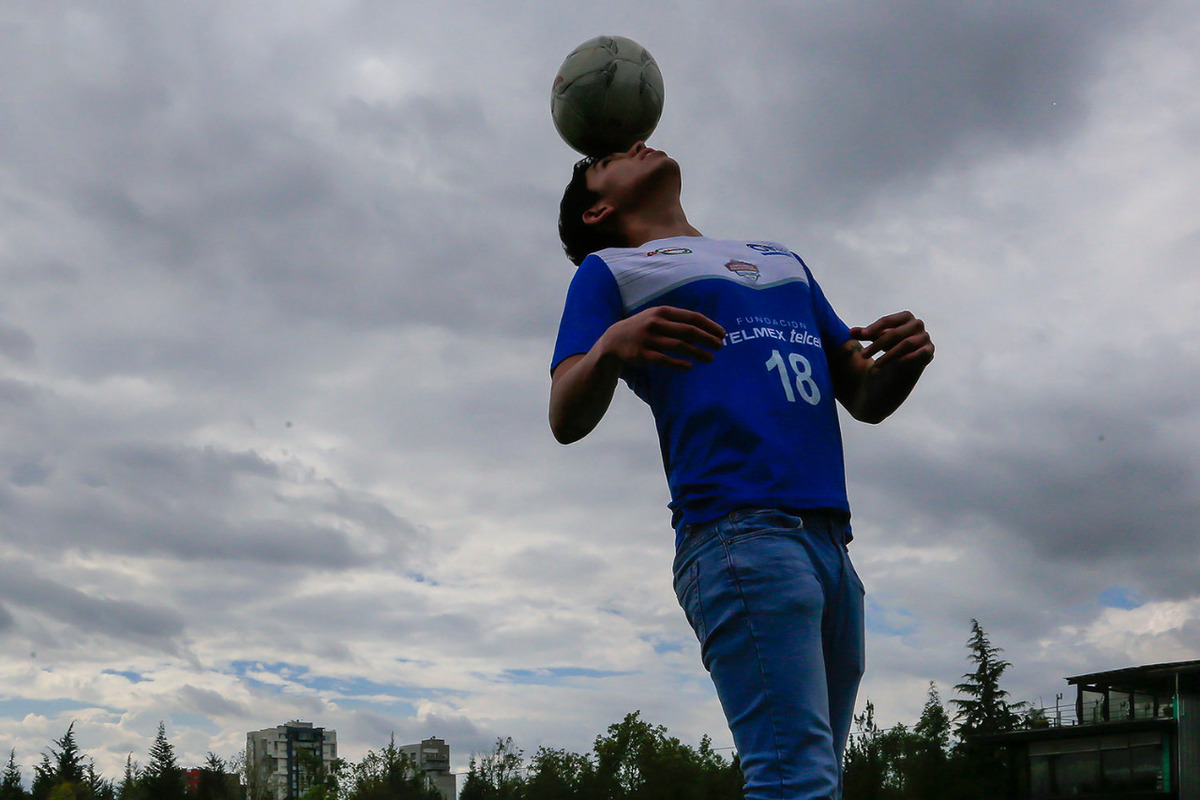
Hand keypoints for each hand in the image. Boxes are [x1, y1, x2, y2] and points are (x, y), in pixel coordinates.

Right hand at [600, 306, 725, 369]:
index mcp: (663, 311)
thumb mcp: (657, 317)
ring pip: (679, 346)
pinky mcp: (642, 354)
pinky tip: (690, 367)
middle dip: (708, 339)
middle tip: (720, 346)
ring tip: (710, 359)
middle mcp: (656, 323)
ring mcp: (649, 339)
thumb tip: (704, 330)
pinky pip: (665, 360)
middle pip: (689, 331)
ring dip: (698, 353)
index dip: (710, 326)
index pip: (693, 317)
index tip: (722, 334)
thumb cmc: (643, 328)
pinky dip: (679, 364)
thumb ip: (678, 320)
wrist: (614, 340)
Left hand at [849, 311, 933, 368]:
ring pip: (906, 344)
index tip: (862, 335)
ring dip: (888, 355)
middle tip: (863, 355)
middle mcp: (917, 325)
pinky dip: (908, 358)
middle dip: (877, 344)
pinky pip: (920, 353)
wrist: (903, 368)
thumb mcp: (875, 341)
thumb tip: (851, 332)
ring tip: (874, 365)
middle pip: (895, 333)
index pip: (888, 320)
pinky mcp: (929, 352)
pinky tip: (896, 364)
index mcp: (905, 317)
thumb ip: (865, 334)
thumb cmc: (888, 348)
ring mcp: (925, 338)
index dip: (874, 328)